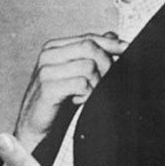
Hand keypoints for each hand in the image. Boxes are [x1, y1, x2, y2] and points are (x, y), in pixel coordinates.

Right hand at [12, 31, 126, 147]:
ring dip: (96, 84)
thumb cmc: (58, 102)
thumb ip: (92, 54)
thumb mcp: (77, 75)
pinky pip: (82, 84)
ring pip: (89, 66)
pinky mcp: (47, 88)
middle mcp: (48, 55)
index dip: (112, 44)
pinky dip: (87, 95)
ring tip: (87, 95)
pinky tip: (78, 101)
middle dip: (106, 64)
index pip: (89, 37)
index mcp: (54, 48)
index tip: (128, 49)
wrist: (37, 130)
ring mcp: (46, 71)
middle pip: (90, 47)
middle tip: (105, 83)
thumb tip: (113, 35)